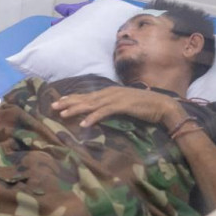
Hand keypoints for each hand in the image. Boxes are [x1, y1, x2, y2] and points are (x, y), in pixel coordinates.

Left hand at [51, 86, 185, 128]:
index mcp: (110, 92)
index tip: (59, 101)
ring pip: (91, 104)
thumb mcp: (125, 104)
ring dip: (75, 109)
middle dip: (68, 102)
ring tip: (62, 114)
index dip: (73, 98)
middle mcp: (109, 93)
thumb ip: (113, 105)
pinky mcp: (122, 106)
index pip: (87, 95)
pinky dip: (93, 117)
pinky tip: (83, 124)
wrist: (162, 105)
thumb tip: (102, 109)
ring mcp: (115, 98)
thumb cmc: (145, 106)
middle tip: (53, 106)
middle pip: (85, 98)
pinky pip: (104, 112)